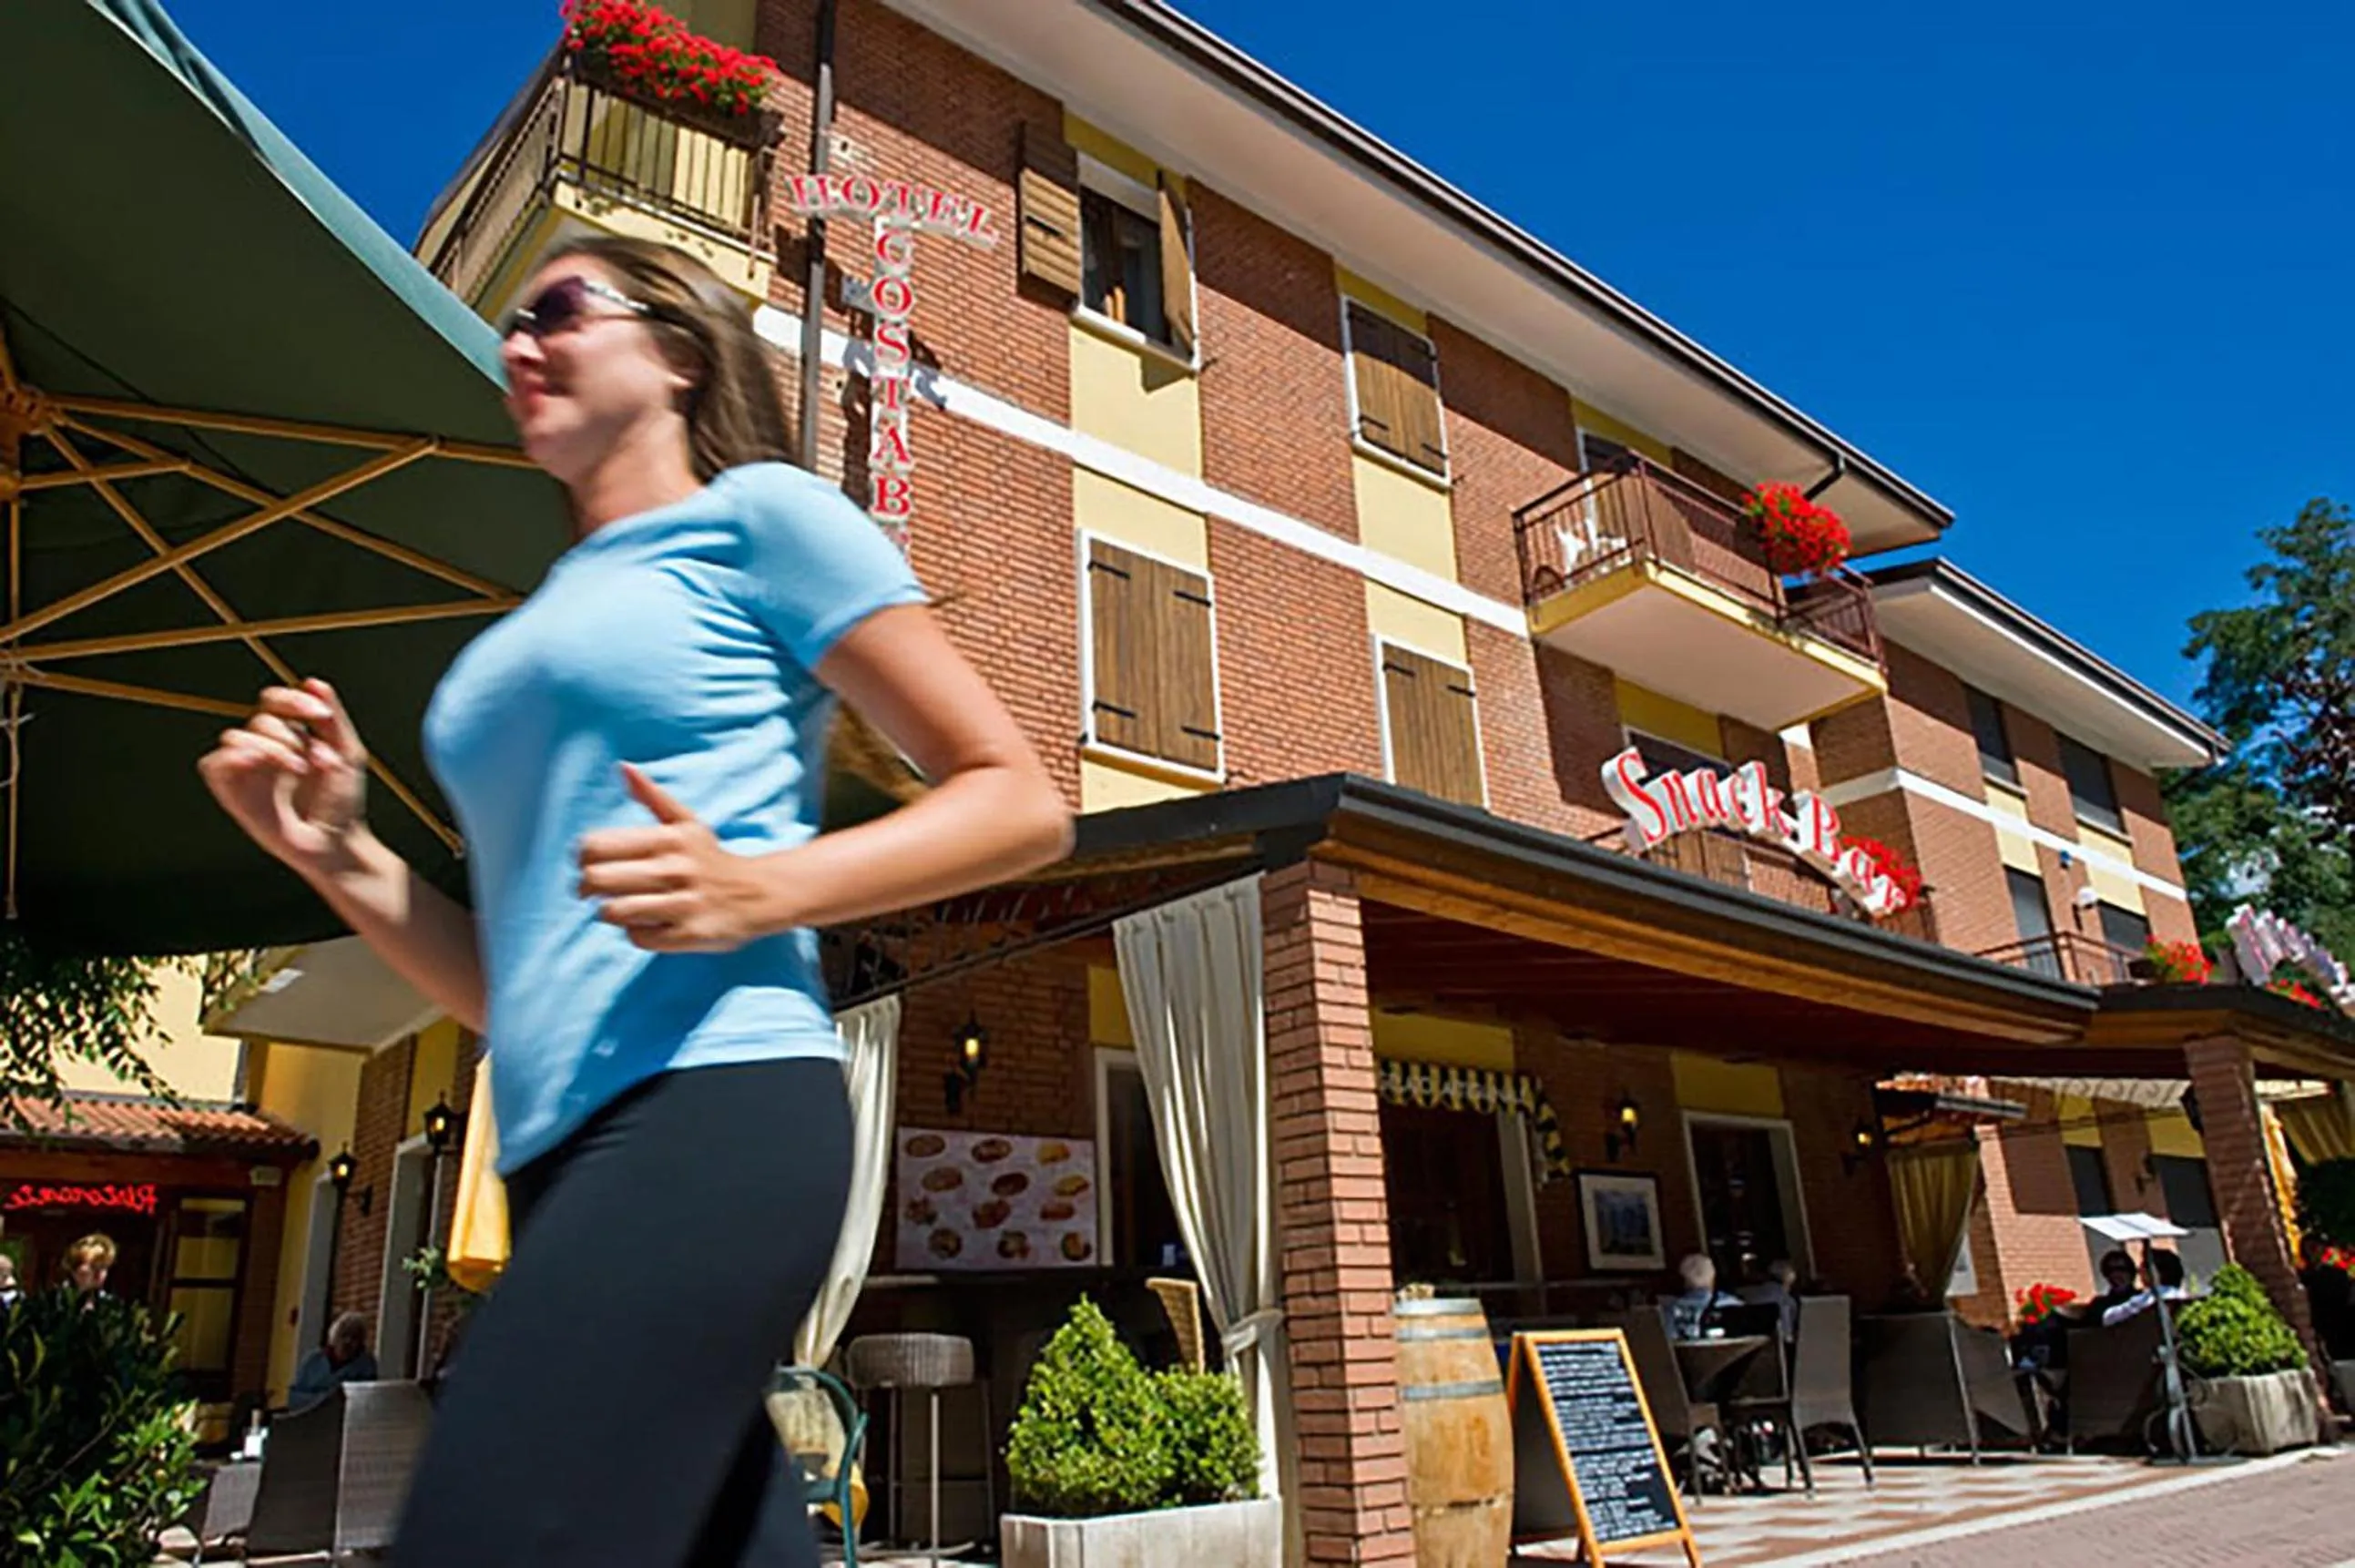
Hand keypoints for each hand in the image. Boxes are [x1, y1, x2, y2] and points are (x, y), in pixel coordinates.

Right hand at [198, 678, 369, 871]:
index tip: (317, 714)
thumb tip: (313, 682)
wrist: (337, 843)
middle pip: (260, 719)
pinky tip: (256, 762)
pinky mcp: (233, 793)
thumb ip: (333, 718)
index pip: (275, 701)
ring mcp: (248, 771)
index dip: (291, 700)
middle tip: (312, 758)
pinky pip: (213, 765)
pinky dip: (231, 758)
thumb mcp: (348, 754)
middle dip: (288, 733)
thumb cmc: (344, 803)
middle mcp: (266, 750)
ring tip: (296, 768)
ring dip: (267, 746)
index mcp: (291, 736)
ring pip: (235, 736)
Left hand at [576, 765, 772, 952]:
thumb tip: (623, 767)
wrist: (761, 894)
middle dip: (587, 888)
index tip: (591, 864)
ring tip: (621, 907)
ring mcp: (683, 903)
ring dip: (611, 911)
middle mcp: (675, 868)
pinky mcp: (690, 935)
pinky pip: (640, 938)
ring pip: (614, 911)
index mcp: (668, 838)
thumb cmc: (711, 858)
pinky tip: (650, 923)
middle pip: (596, 880)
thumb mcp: (687, 822)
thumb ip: (652, 796)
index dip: (582, 858)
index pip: (594, 846)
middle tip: (594, 890)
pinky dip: (638, 933)